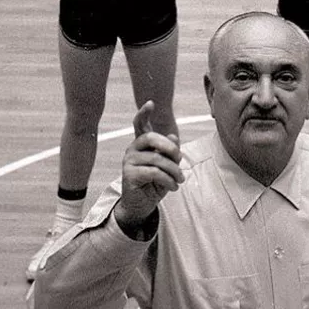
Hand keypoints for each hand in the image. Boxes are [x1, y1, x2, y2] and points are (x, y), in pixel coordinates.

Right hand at [114, 101, 183, 232]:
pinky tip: (173, 187)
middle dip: (169, 148)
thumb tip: (173, 137)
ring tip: (179, 180)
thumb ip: (170, 151)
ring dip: (173, 171)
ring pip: (157, 159)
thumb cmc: (156, 183)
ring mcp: (128, 161)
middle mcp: (132, 149)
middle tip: (179, 159)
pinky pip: (154, 172)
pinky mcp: (129, 175)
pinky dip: (168, 180)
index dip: (144, 113)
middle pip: (151, 138)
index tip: (151, 102)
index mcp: (142, 144)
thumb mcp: (167, 166)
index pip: (139, 124)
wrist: (142, 205)